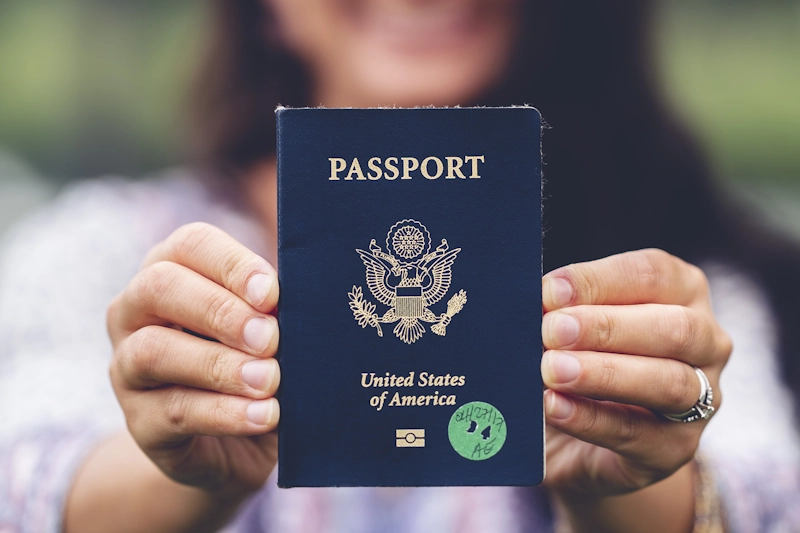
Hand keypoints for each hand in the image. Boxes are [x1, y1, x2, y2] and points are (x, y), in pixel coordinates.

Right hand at [107, 223, 279, 497]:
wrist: (242, 440)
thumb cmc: (260, 362)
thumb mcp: (270, 330)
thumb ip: (273, 311)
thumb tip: (296, 303)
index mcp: (172, 270)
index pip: (191, 244)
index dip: (232, 265)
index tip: (272, 294)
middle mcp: (136, 311)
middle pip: (160, 287)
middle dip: (220, 311)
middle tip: (270, 338)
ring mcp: (127, 367)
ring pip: (153, 351)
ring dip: (220, 364)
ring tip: (270, 380)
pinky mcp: (139, 422)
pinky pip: (175, 411)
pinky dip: (226, 413)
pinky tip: (265, 414)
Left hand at [541, 249, 731, 497]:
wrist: (577, 436)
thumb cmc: (577, 356)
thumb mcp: (573, 326)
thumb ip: (562, 310)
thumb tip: (536, 300)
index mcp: (682, 292)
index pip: (654, 274)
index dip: (601, 280)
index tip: (551, 290)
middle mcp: (706, 342)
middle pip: (674, 328)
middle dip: (607, 327)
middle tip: (552, 330)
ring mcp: (700, 400)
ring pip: (667, 382)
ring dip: (604, 373)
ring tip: (552, 371)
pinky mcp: (674, 449)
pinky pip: (638, 434)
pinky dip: (591, 419)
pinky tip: (554, 406)